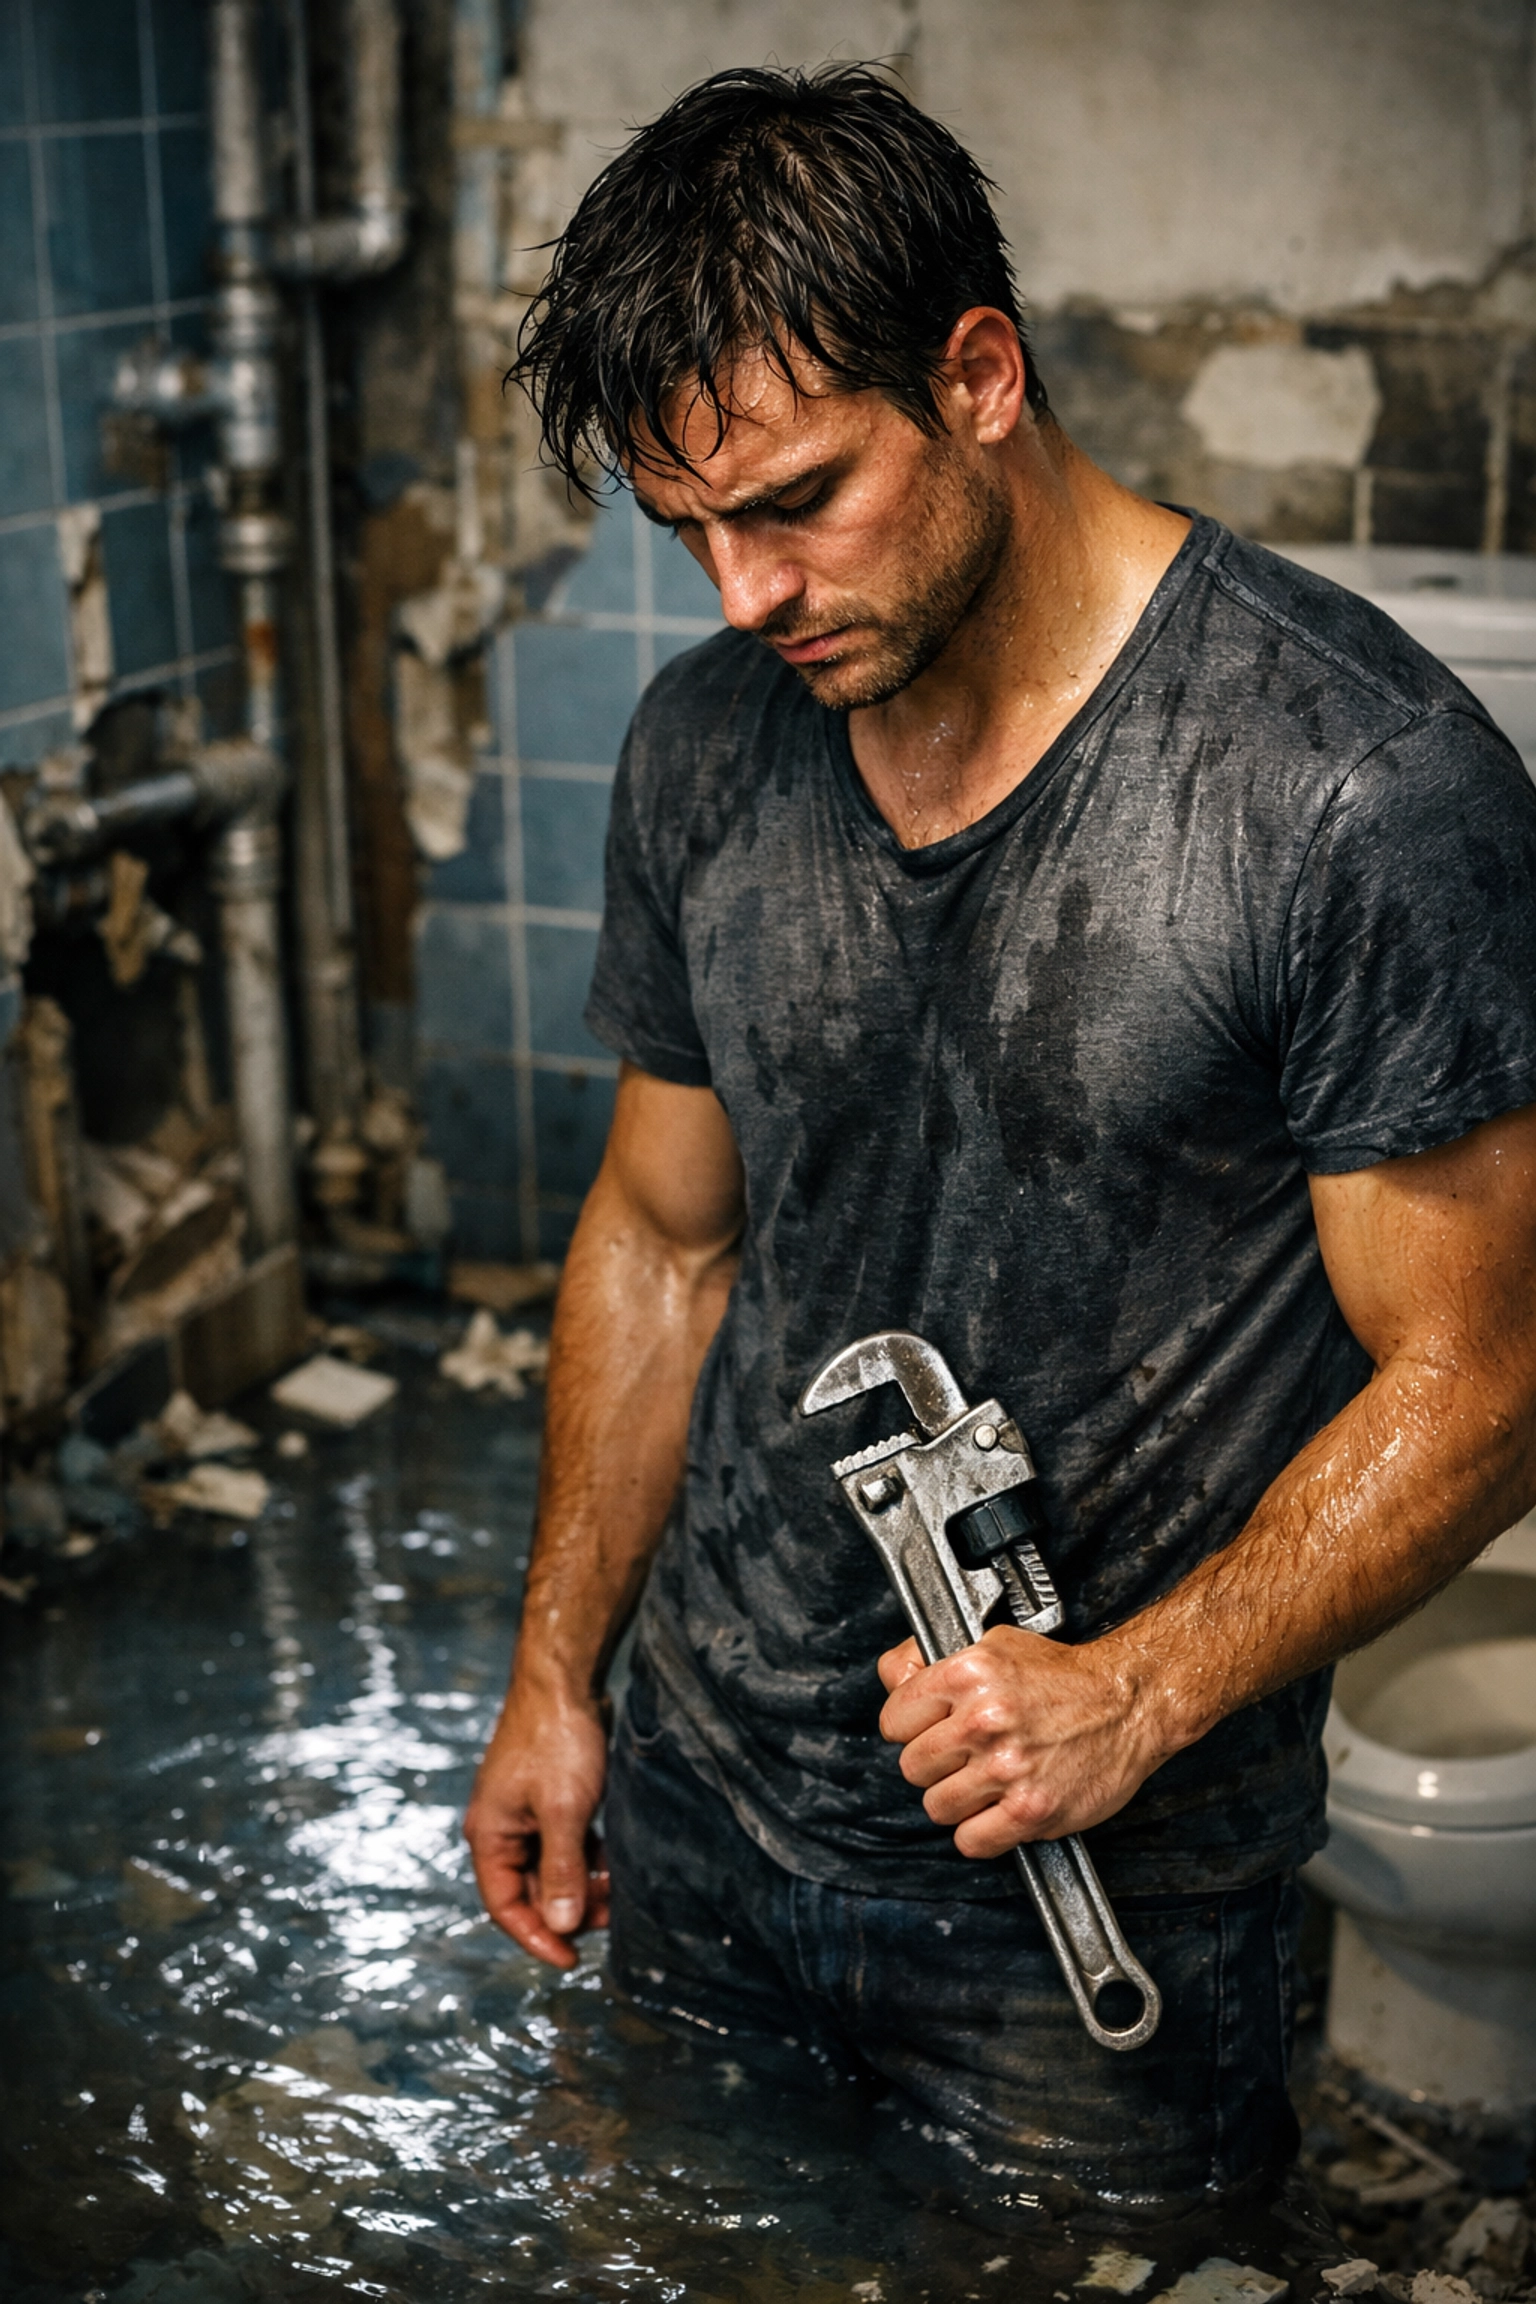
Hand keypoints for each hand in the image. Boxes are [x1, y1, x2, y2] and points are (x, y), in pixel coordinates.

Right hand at [464, 1672, 610, 1967]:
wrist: (564, 1679)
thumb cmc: (557, 1742)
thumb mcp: (564, 1812)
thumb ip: (562, 1871)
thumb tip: (562, 1925)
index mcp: (489, 1835)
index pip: (505, 1905)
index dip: (536, 1936)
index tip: (572, 1959)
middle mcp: (501, 1827)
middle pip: (530, 1889)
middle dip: (567, 1908)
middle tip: (608, 1917)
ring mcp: (525, 1811)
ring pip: (552, 1866)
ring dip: (582, 1883)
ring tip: (618, 1891)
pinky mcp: (549, 1796)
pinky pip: (565, 1842)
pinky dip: (588, 1856)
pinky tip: (616, 1862)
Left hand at [875, 1626, 1160, 1857]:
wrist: (1129, 1703)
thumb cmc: (1063, 1676)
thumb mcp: (993, 1643)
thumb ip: (932, 1659)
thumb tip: (892, 1677)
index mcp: (969, 1674)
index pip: (894, 1720)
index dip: (908, 1727)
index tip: (926, 1730)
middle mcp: (984, 1720)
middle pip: (912, 1767)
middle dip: (934, 1765)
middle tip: (963, 1756)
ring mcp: (1008, 1767)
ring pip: (937, 1807)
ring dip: (957, 1801)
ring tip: (985, 1782)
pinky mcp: (1031, 1810)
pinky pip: (972, 1841)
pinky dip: (981, 1833)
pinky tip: (999, 1810)